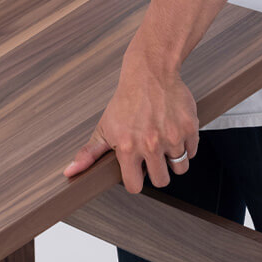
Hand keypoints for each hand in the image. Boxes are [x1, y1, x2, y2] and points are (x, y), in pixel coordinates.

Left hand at [62, 56, 199, 192]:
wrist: (150, 74)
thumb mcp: (104, 128)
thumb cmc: (126, 102)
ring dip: (172, 160)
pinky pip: (192, 151)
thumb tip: (70, 172)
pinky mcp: (189, 129)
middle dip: (157, 173)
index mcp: (127, 148)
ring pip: (180, 168)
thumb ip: (89, 153)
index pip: (135, 186)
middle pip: (161, 181)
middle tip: (151, 156)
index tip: (136, 171)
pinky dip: (185, 146)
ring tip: (163, 144)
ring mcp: (172, 138)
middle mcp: (151, 145)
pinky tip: (173, 133)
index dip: (135, 180)